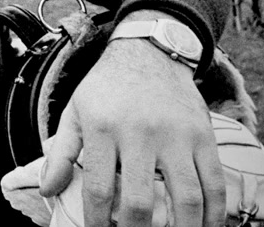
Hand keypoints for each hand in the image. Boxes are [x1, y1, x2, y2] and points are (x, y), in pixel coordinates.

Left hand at [39, 12, 225, 226]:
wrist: (149, 54)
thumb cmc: (107, 88)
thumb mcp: (75, 112)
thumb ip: (61, 152)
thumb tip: (48, 190)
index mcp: (103, 128)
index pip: (100, 190)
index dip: (98, 222)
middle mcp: (141, 133)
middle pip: (141, 200)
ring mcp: (176, 135)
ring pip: (186, 197)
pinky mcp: (203, 136)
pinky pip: (214, 182)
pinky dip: (215, 213)